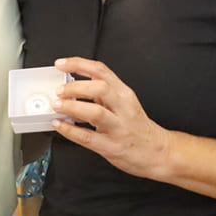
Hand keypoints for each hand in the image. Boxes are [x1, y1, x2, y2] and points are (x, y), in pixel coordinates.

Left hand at [51, 56, 172, 180]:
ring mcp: (118, 127)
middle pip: (99, 88)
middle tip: (59, 90)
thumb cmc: (137, 127)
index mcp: (124, 93)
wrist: (158, 151)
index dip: (79, 64)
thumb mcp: (125, 103)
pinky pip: (88, 137)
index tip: (62, 63)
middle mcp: (123, 107)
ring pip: (95, 112)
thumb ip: (104, 93)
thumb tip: (74, 86)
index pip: (101, 70)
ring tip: (57, 106)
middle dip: (75, 87)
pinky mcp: (112, 146)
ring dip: (72, 107)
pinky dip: (70, 130)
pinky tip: (60, 125)